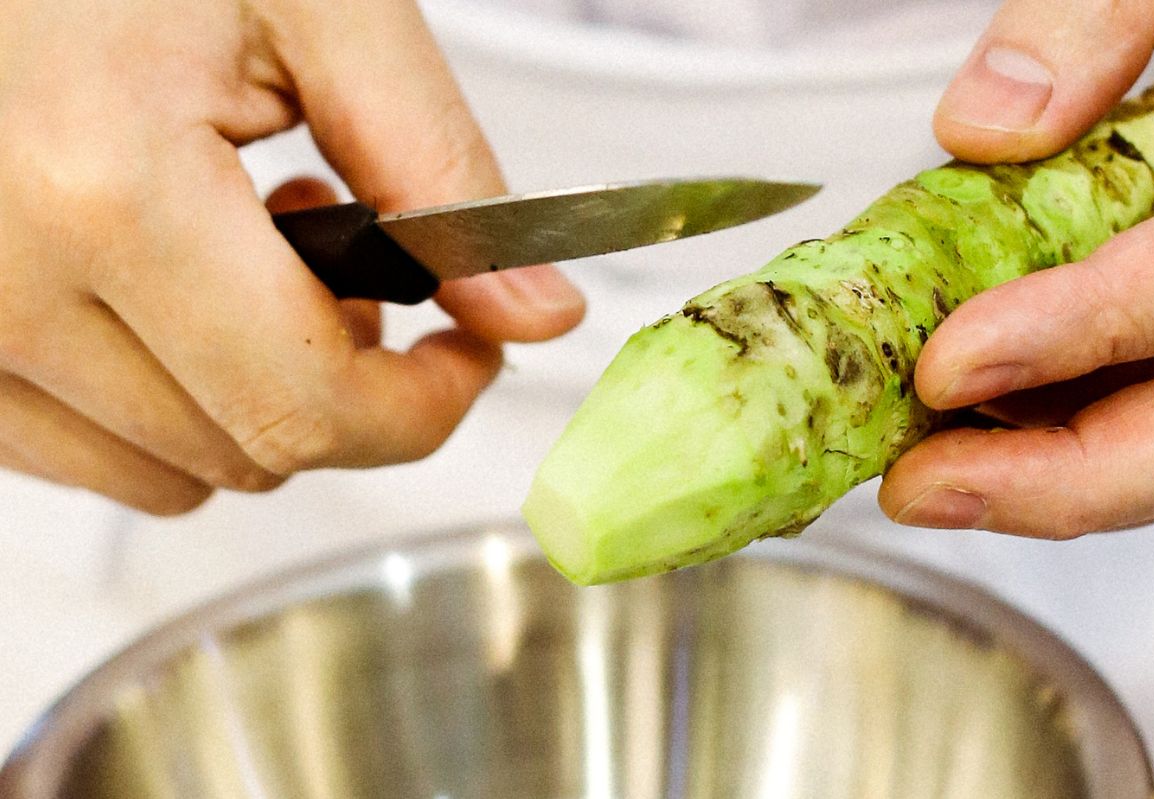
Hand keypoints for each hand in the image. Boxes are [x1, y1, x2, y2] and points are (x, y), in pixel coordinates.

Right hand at [0, 0, 584, 513]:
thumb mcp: (322, 13)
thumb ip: (440, 169)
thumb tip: (533, 314)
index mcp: (106, 190)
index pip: (310, 408)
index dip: (423, 404)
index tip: (468, 352)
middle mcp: (4, 284)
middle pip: (255, 450)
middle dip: (346, 382)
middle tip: (355, 265)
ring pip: (180, 472)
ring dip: (256, 391)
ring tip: (251, 253)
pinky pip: (96, 455)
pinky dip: (172, 400)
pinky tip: (173, 288)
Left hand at [878, 0, 1153, 535]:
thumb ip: (1114, 13)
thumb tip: (990, 121)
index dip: (1077, 333)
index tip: (953, 363)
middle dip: (1056, 477)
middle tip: (923, 486)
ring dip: (1047, 467)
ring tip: (926, 465)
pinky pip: (1151, 398)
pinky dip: (1060, 423)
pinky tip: (977, 415)